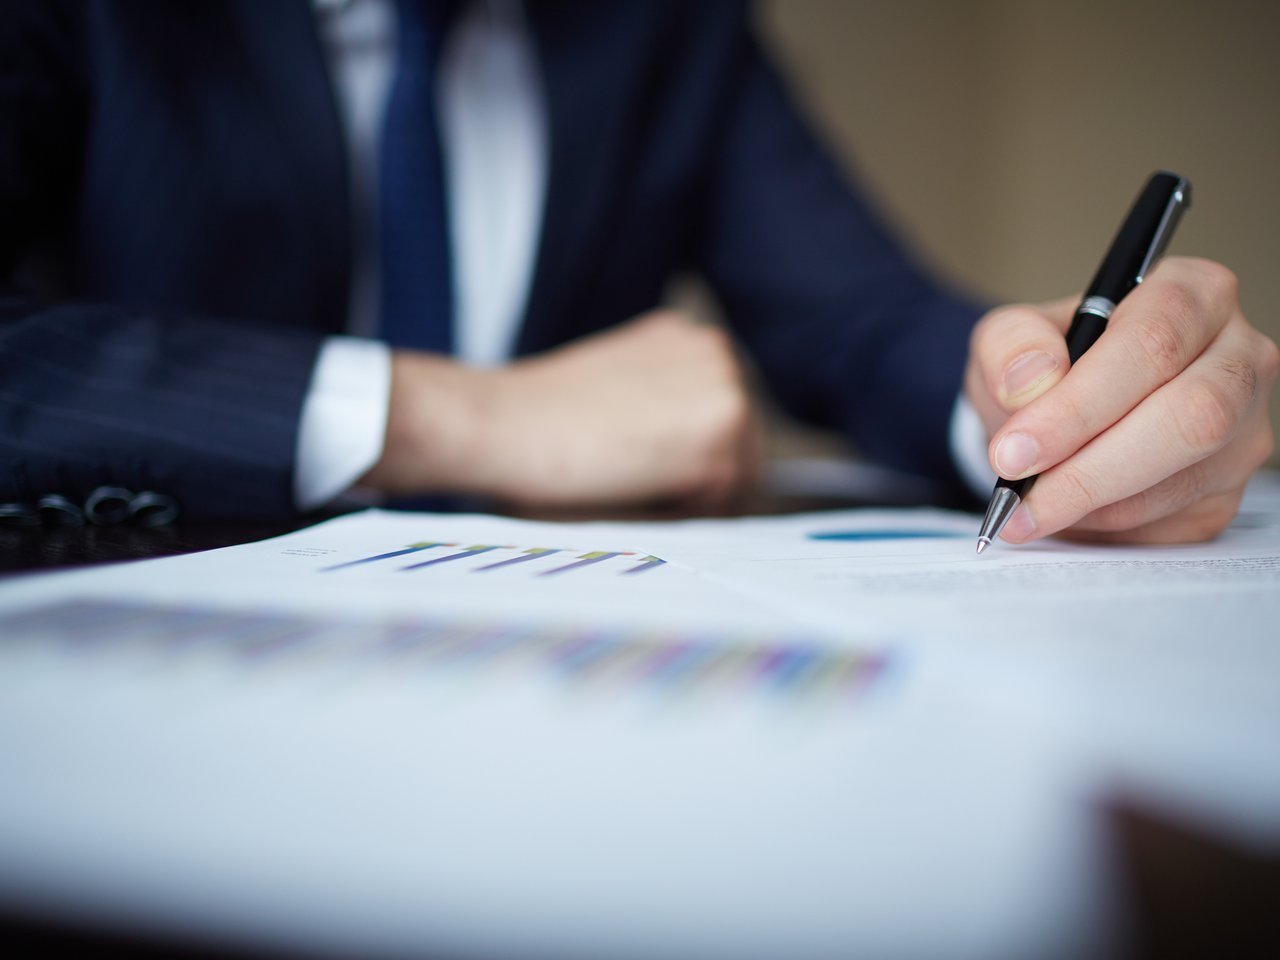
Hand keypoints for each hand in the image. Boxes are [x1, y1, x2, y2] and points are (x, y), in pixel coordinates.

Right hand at [361, 310, 760, 510]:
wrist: (501, 421)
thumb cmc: (540, 418)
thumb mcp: (617, 389)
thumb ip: (665, 408)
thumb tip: (697, 453)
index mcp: (690, 339)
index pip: (720, 424)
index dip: (680, 462)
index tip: (631, 463)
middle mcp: (718, 353)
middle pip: (740, 452)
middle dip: (692, 481)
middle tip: (622, 476)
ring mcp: (728, 391)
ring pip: (735, 482)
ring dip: (686, 498)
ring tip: (622, 476)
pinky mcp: (723, 438)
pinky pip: (720, 505)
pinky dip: (680, 514)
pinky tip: (628, 486)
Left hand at [964, 256, 1278, 543]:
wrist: (1060, 415)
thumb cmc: (1048, 365)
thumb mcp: (1010, 337)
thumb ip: (1011, 344)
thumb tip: (1032, 381)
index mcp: (1192, 295)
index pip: (1151, 345)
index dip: (1078, 406)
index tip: (1015, 451)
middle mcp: (1237, 357)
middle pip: (1189, 418)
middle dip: (1090, 470)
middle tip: (1019, 499)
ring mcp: (1243, 428)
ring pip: (1182, 479)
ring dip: (1092, 506)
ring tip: (1030, 506)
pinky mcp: (1228, 491)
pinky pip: (1172, 524)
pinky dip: (1107, 528)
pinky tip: (1070, 513)